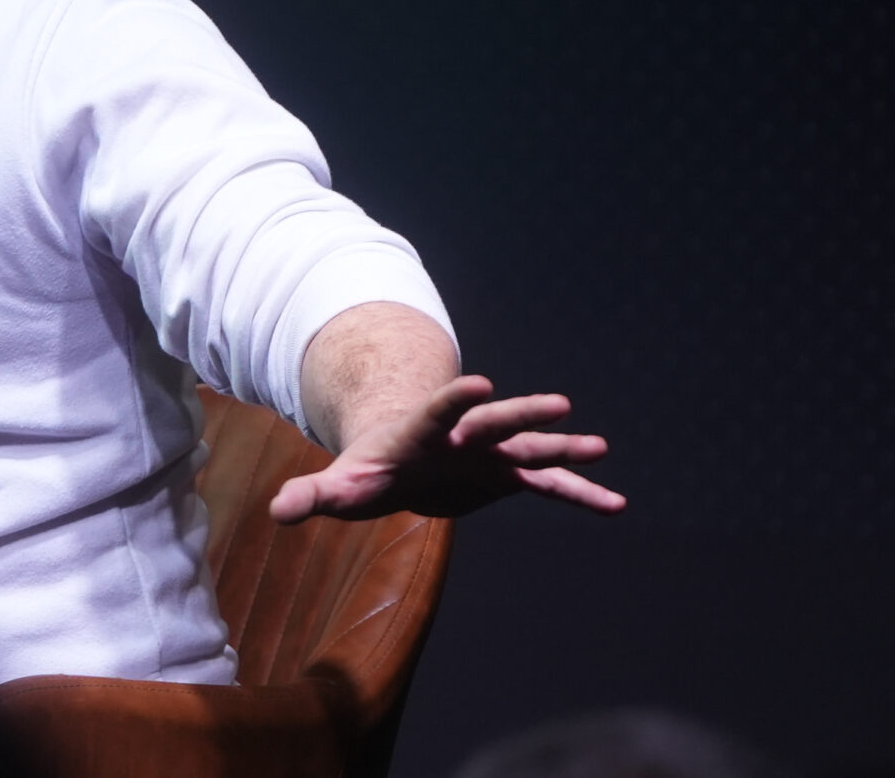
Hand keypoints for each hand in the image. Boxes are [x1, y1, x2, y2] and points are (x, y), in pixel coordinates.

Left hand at [269, 373, 624, 523]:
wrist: (399, 459)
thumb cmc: (368, 470)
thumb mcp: (339, 486)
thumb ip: (313, 494)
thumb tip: (278, 511)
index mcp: (420, 433)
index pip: (436, 412)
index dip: (454, 399)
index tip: (480, 383)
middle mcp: (461, 436)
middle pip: (493, 421)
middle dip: (523, 413)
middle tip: (560, 405)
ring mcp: (488, 453)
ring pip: (529, 447)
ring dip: (563, 449)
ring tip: (601, 448)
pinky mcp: (505, 476)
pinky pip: (548, 485)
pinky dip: (579, 494)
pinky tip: (616, 504)